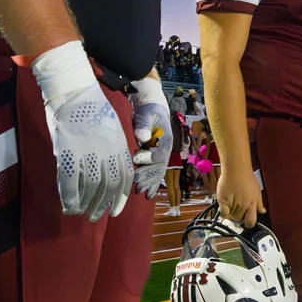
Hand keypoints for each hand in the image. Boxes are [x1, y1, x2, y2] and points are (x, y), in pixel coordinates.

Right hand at [32, 41, 132, 221]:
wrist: (73, 88)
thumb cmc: (91, 105)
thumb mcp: (111, 127)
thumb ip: (112, 148)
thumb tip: (107, 169)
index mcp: (119, 145)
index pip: (124, 178)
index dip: (119, 198)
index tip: (114, 212)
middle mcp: (107, 151)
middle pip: (108, 186)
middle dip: (102, 205)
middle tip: (95, 217)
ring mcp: (87, 152)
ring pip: (90, 187)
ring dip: (86, 204)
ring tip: (81, 214)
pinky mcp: (68, 151)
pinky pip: (70, 181)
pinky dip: (70, 197)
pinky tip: (68, 206)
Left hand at [129, 75, 172, 197]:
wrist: (151, 108)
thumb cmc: (148, 109)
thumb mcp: (146, 114)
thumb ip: (144, 124)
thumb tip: (143, 137)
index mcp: (166, 138)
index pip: (160, 153)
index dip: (149, 158)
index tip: (135, 159)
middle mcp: (165, 149)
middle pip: (159, 167)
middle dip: (148, 176)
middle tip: (136, 184)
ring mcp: (161, 154)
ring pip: (158, 172)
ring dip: (149, 182)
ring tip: (140, 191)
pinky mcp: (154, 157)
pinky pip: (155, 172)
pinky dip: (152, 182)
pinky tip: (148, 193)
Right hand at [217, 165, 265, 225]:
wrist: (236, 168)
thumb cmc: (246, 176)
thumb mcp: (257, 190)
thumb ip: (259, 203)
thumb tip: (262, 211)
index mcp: (252, 204)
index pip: (251, 221)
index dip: (248, 224)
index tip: (246, 222)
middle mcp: (243, 205)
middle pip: (239, 219)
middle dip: (238, 217)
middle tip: (237, 210)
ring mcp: (233, 204)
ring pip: (231, 217)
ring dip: (231, 214)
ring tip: (232, 204)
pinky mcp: (223, 201)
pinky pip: (223, 213)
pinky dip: (224, 212)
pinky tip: (226, 205)